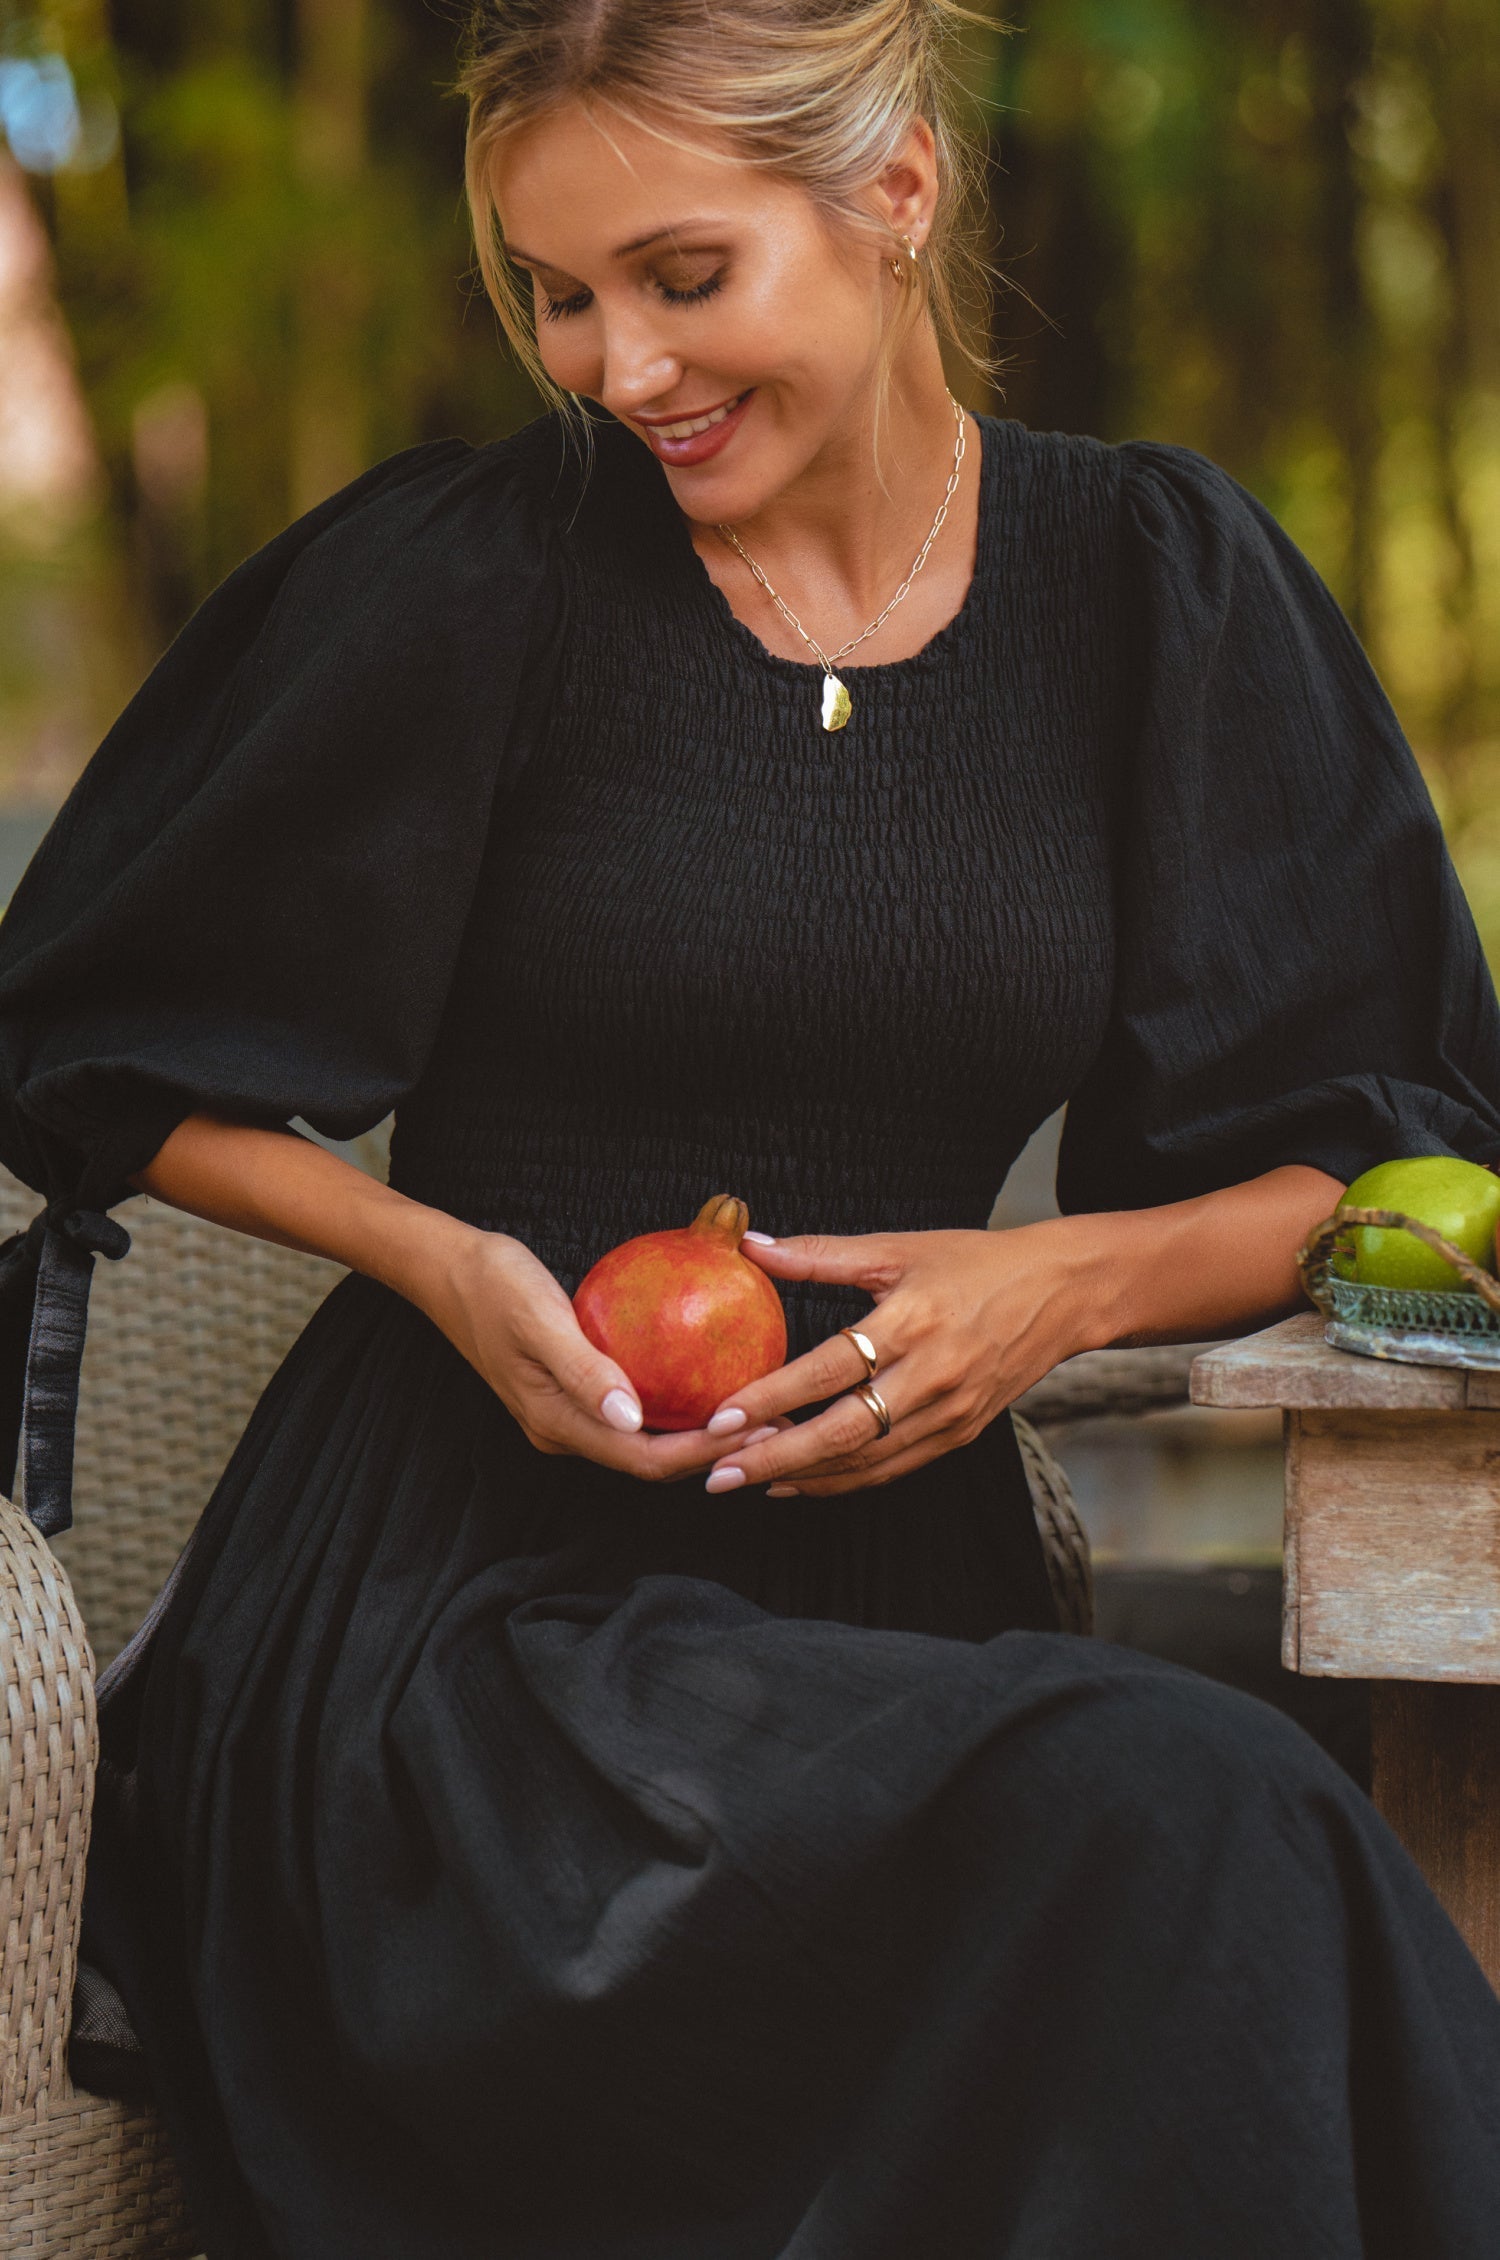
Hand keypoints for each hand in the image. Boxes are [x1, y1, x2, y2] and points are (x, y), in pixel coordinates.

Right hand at [425, 1227, 786, 1481]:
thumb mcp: (538, 1319)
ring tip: (758, 1410)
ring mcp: (570, 1415)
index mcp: (556, 1423)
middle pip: (652, 1460)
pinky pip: (637, 1410)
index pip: (644, 1459)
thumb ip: (583, 1369)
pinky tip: (713, 1379)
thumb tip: (631, 1418)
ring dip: (702, 1433)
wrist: (449, 1270)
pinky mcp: (577, 1391)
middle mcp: (566, 1430)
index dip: (702, 1454)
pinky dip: (678, 1405)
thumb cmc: (493, 1284)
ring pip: (646, 1440)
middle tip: (775, 1424)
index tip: (754, 1430)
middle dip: (715, 1452)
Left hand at [700, 1221, 1100, 1497]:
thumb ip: (820, 1254)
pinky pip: (889, 1469)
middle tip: (716, 1473)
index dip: (773, 1396)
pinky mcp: (960, 1435)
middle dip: (773, 1458)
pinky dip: (839, 1481)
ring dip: (800, 1476)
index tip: (721, 1416)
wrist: (1062, 1293)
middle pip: (843, 1432)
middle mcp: (933, 1375)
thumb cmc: (975, 1263)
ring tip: (741, 1478)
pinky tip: (795, 1481)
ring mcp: (950, 1413)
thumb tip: (751, 1247)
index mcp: (914, 1321)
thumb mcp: (898, 1247)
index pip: (830, 1370)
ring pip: (864, 1461)